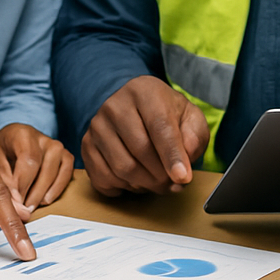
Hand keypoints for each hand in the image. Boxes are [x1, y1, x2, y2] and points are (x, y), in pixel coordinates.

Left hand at [0, 123, 73, 208]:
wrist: (10, 140)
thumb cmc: (1, 152)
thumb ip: (4, 183)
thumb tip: (19, 206)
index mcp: (22, 134)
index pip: (29, 160)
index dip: (23, 184)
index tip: (16, 201)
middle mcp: (42, 137)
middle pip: (44, 168)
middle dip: (34, 193)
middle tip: (23, 209)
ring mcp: (56, 145)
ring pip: (57, 171)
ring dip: (45, 193)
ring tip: (31, 205)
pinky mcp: (65, 155)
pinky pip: (67, 172)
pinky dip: (58, 188)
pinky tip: (46, 199)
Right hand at [81, 75, 208, 196]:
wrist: (132, 107)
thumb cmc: (164, 113)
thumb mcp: (189, 117)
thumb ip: (194, 136)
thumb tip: (183, 164)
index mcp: (144, 92)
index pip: (159, 126)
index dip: (172, 156)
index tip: (183, 178)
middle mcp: (115, 106)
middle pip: (140, 150)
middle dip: (161, 175)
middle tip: (174, 183)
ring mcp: (97, 127)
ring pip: (122, 168)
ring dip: (145, 184)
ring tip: (158, 182)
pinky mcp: (86, 146)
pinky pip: (104, 179)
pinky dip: (124, 188)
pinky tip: (137, 180)